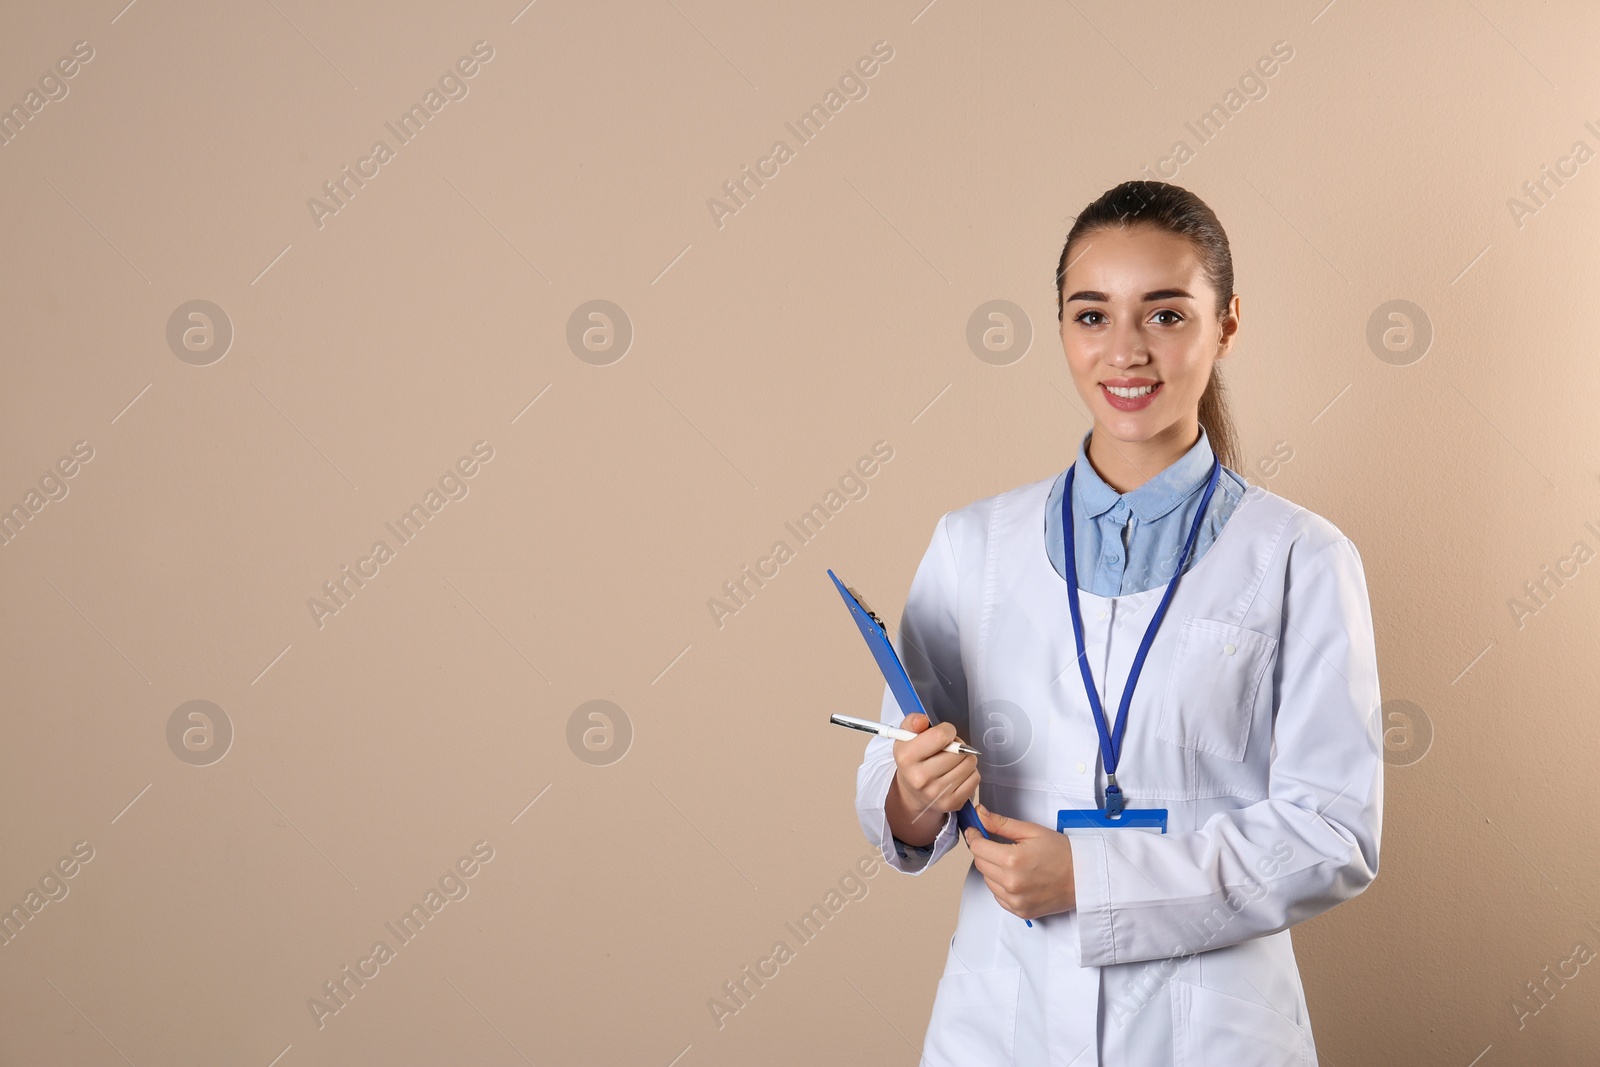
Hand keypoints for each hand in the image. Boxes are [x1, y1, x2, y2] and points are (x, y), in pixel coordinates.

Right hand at [884, 714, 979, 846]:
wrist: (912, 793)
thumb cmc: (913, 760)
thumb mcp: (906, 737)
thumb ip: (912, 722)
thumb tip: (922, 719)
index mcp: (907, 758)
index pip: (940, 736)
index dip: (947, 731)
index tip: (944, 734)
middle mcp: (920, 778)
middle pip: (958, 751)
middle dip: (958, 745)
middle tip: (949, 749)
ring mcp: (937, 793)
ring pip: (969, 764)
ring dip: (965, 758)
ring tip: (953, 761)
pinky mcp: (952, 803)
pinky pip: (975, 778)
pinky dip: (970, 773)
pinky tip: (957, 773)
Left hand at [963, 802, 1076, 919]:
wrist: (1084, 877)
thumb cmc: (1063, 853)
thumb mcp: (1031, 831)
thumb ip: (1001, 824)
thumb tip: (980, 814)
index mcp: (1012, 860)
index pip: (977, 847)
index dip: (974, 836)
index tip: (975, 831)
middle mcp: (1011, 883)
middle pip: (980, 863)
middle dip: (984, 851)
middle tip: (997, 844)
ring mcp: (1015, 900)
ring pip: (988, 880)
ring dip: (993, 869)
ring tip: (1012, 862)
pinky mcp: (1020, 911)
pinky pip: (998, 897)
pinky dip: (1001, 886)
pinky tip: (1016, 877)